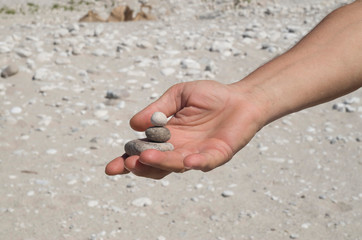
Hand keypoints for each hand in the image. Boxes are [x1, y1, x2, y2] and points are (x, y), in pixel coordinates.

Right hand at [105, 80, 265, 178]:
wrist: (241, 97)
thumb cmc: (210, 96)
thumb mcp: (178, 95)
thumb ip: (157, 109)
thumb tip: (133, 125)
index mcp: (169, 137)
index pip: (144, 151)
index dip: (128, 160)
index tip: (111, 167)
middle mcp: (181, 149)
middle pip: (157, 165)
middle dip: (141, 166)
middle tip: (128, 163)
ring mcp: (199, 154)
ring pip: (177, 165)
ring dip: (162, 163)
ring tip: (145, 157)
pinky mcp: (219, 154)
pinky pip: (206, 162)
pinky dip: (196, 163)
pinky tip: (186, 161)